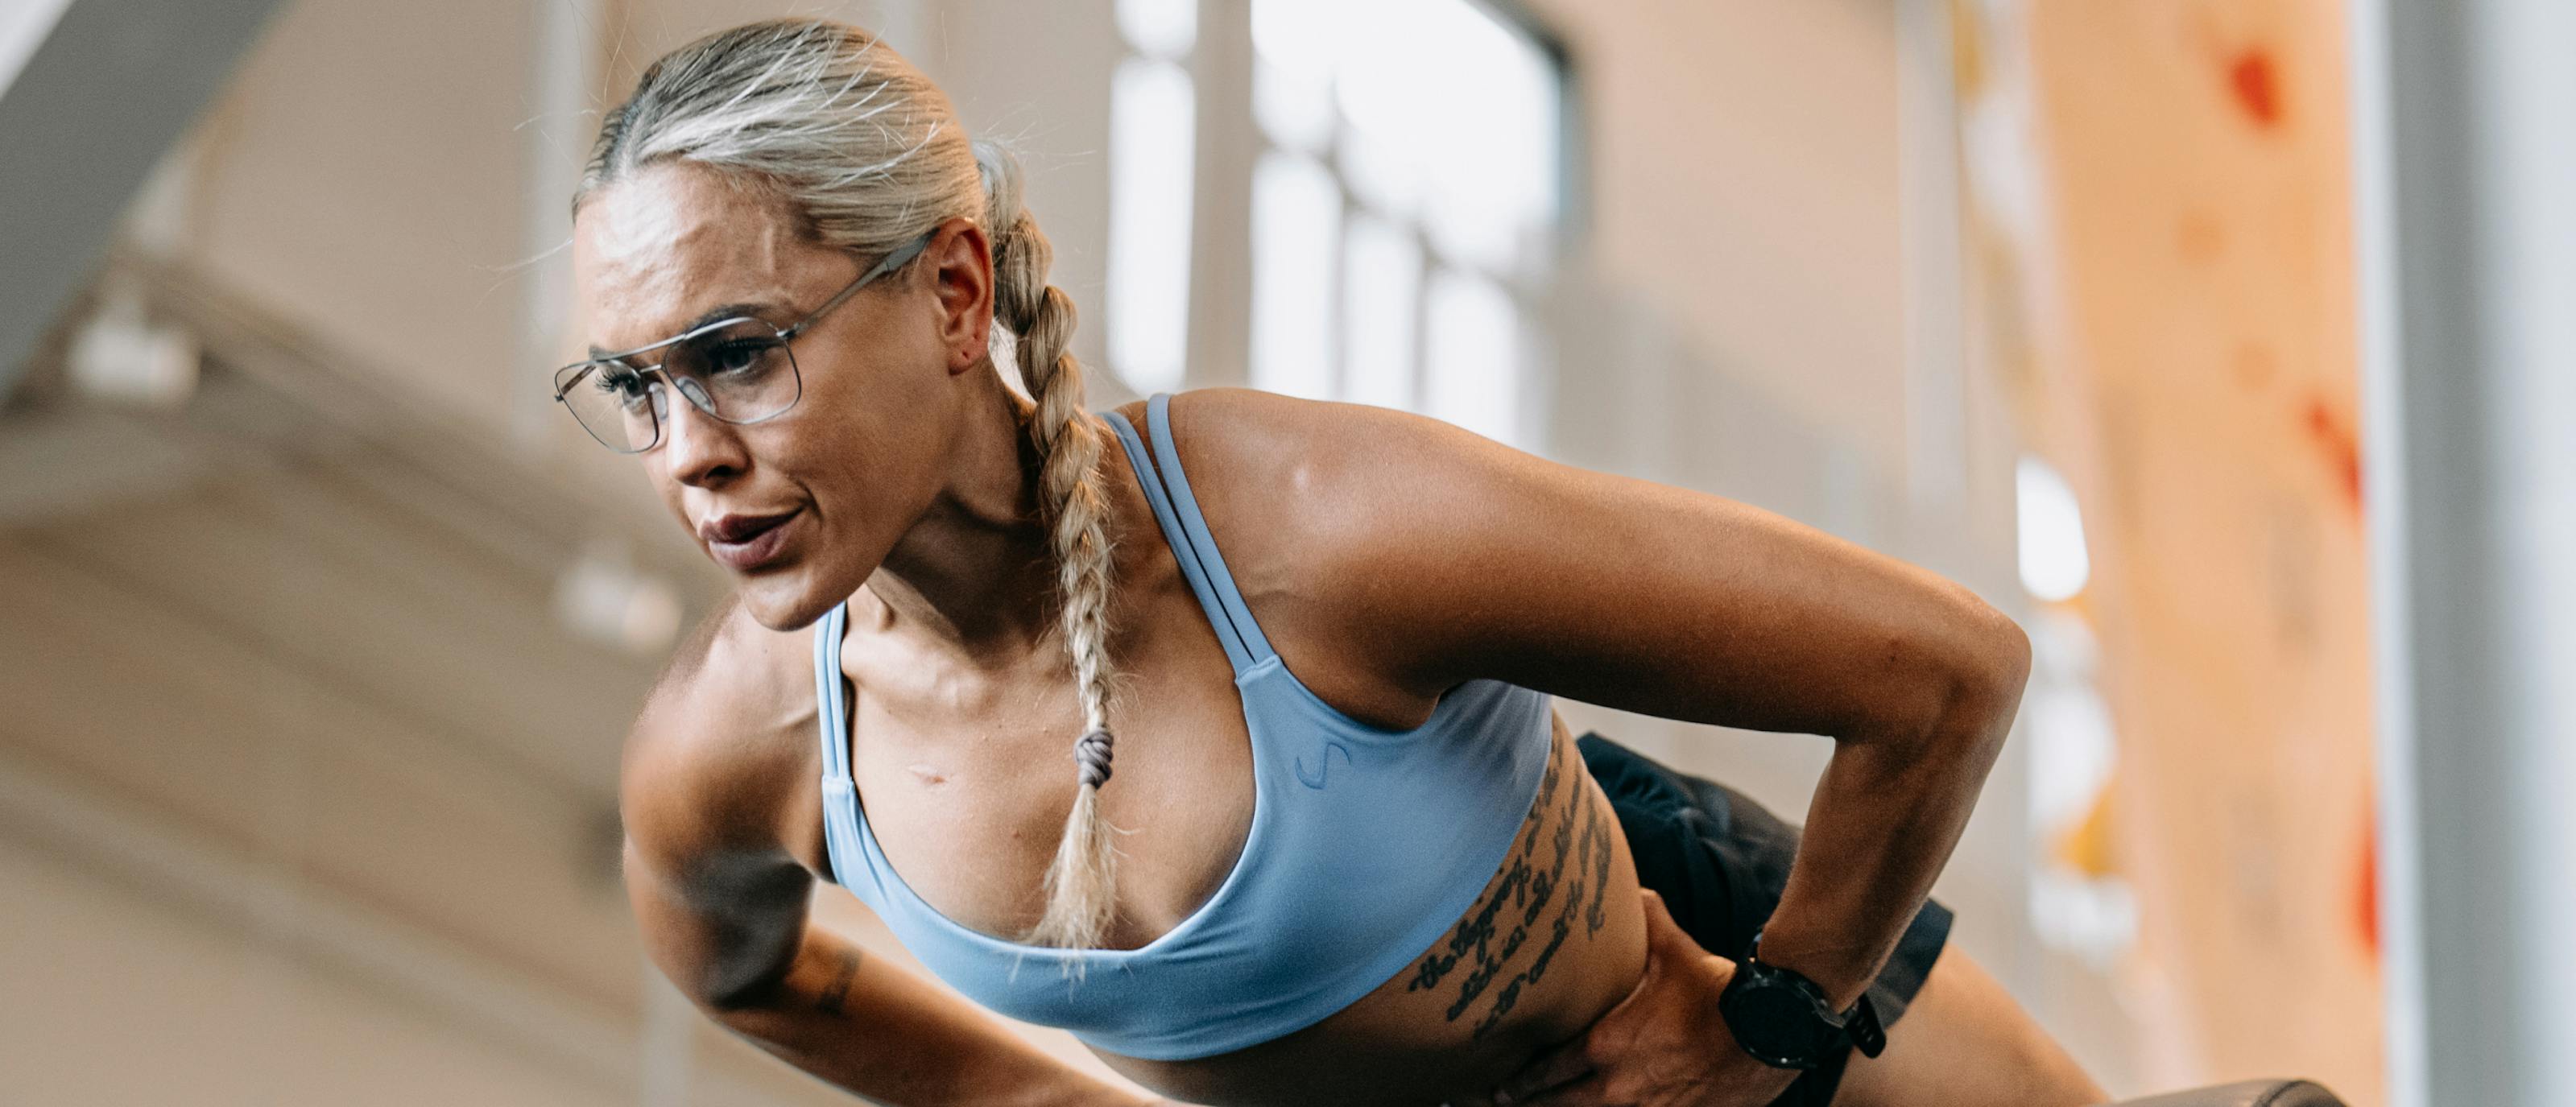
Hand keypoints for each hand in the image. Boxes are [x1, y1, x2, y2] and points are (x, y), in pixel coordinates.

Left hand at [1472, 890, 1801, 1106]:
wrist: (1769, 1032)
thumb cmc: (1718, 992)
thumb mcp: (1674, 951)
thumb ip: (1646, 920)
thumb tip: (1632, 889)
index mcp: (1607, 1044)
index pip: (1547, 1069)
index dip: (1522, 1079)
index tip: (1501, 1084)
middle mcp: (1618, 1086)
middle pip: (1558, 1105)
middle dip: (1531, 1103)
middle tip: (1505, 1102)